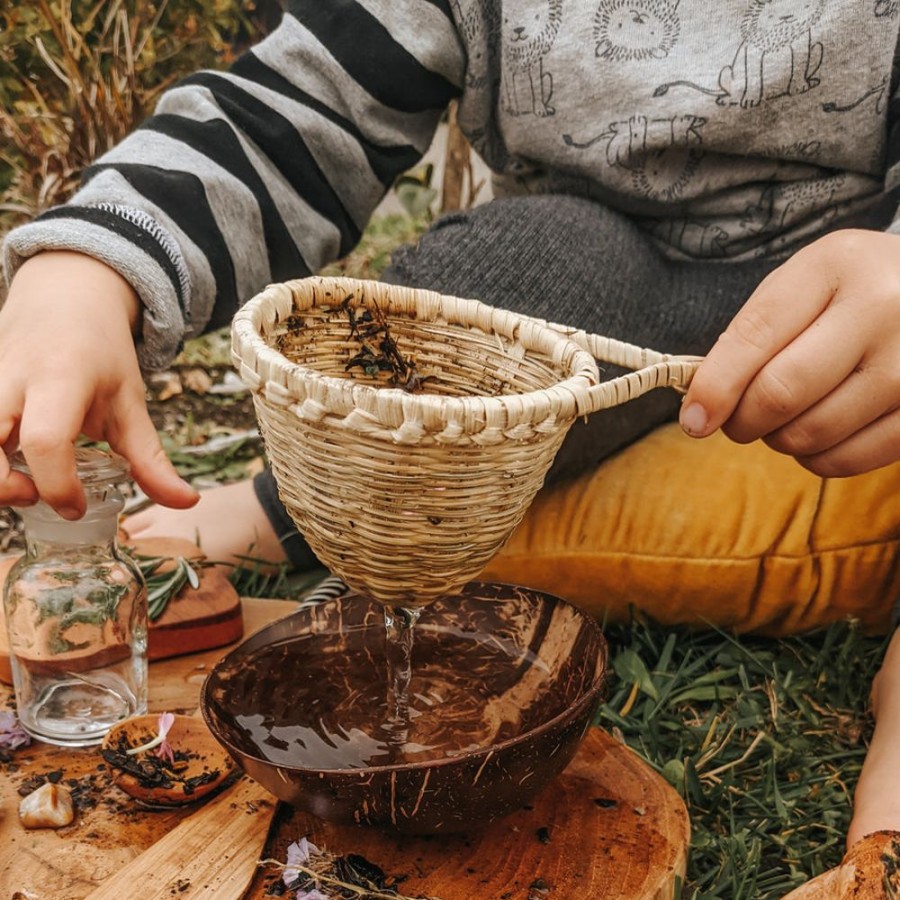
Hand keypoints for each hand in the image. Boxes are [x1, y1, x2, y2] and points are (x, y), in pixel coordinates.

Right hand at [0, 251, 197, 517]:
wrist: (65, 294)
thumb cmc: (100, 352)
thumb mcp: (130, 400)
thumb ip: (151, 457)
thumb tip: (187, 501)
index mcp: (60, 378)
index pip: (46, 441)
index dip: (58, 486)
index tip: (77, 507)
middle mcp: (10, 376)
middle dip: (4, 489)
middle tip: (37, 495)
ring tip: (20, 482)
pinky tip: (7, 460)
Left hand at [679, 229, 899, 476]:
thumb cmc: (849, 292)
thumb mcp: (801, 286)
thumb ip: (750, 336)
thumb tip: (703, 408)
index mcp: (835, 265)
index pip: (755, 336)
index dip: (715, 387)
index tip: (693, 419)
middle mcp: (881, 307)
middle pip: (780, 392)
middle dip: (741, 420)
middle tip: (737, 421)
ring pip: (812, 432)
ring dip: (778, 439)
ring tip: (783, 420)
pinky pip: (848, 459)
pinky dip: (816, 458)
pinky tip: (818, 436)